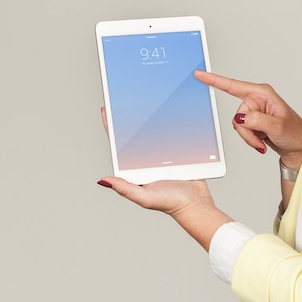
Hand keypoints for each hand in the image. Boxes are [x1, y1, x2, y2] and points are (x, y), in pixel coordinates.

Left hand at [98, 108, 232, 249]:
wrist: (197, 204)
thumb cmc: (171, 203)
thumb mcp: (145, 197)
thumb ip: (125, 189)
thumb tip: (103, 180)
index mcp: (135, 168)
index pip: (119, 144)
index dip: (111, 127)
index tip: (106, 110)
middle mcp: (146, 160)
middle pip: (136, 134)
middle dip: (130, 117)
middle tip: (124, 98)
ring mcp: (162, 155)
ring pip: (153, 132)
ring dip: (150, 118)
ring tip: (144, 100)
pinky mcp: (178, 152)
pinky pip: (172, 135)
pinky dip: (170, 124)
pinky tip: (168, 111)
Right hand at [194, 70, 301, 170]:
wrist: (299, 148)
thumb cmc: (295, 133)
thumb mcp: (277, 126)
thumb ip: (257, 120)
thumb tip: (240, 117)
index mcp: (262, 93)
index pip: (234, 86)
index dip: (215, 80)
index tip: (200, 74)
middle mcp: (256, 99)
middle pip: (236, 114)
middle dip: (246, 131)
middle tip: (260, 138)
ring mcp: (254, 110)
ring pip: (238, 125)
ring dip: (248, 136)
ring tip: (263, 140)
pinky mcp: (253, 120)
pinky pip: (241, 130)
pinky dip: (250, 138)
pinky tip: (261, 140)